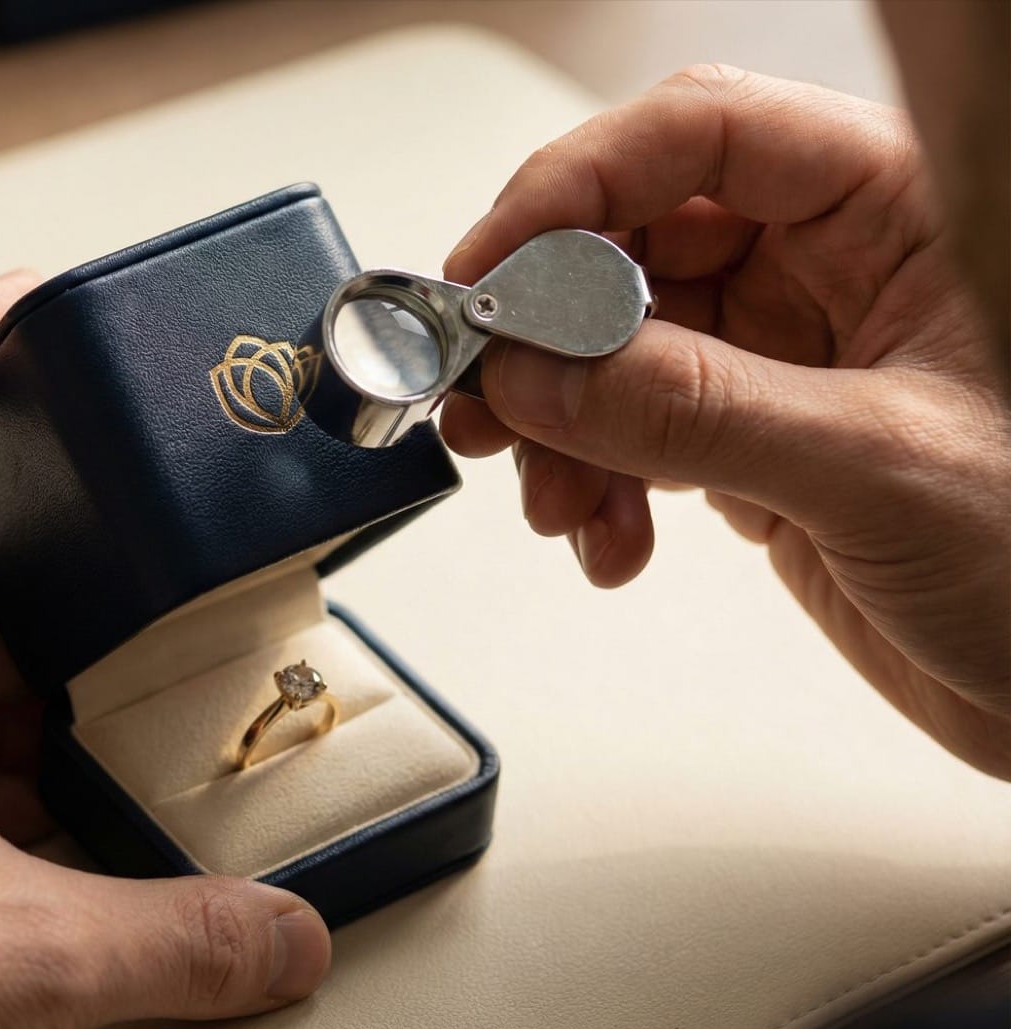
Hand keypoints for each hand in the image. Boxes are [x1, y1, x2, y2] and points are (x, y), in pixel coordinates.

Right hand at [440, 67, 1010, 777]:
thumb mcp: (874, 468)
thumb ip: (694, 412)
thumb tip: (540, 374)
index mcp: (895, 212)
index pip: (701, 138)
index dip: (575, 189)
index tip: (486, 273)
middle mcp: (831, 269)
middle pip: (633, 246)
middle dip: (546, 335)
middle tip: (485, 401)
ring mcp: (788, 357)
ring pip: (616, 351)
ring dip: (563, 429)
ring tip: (559, 504)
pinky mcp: (757, 440)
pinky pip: (636, 435)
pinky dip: (600, 486)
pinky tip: (612, 540)